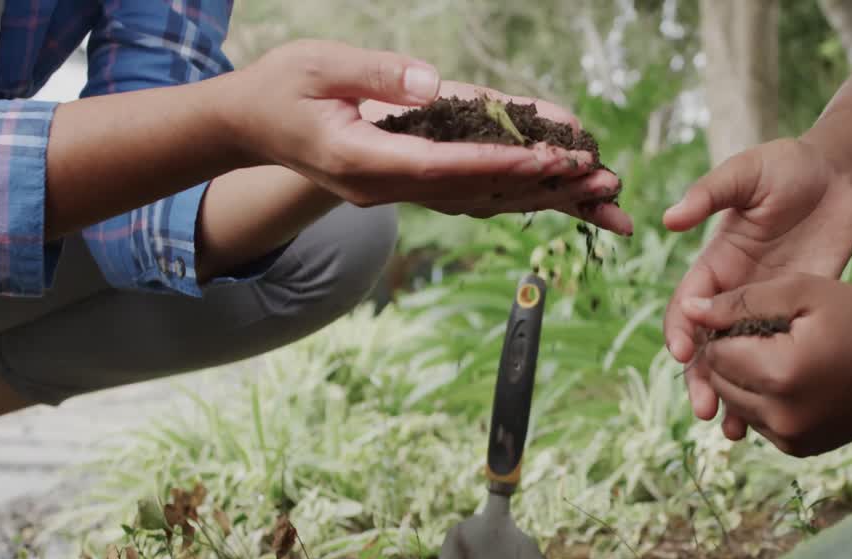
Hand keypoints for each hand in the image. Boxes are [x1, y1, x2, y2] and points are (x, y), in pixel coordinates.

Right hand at [221, 40, 631, 234]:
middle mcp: (385, 187)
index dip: (500, 163)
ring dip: (542, 198)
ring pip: (481, 200)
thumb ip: (375, 74)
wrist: (248, 126)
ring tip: (600, 194)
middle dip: (543, 187)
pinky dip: (515, 191)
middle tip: (604, 182)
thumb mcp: (316, 65)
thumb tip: (431, 82)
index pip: (443, 167)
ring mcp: (396, 193)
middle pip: (477, 193)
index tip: (550, 159)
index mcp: (363, 161)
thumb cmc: (278, 88)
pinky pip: (470, 194)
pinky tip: (556, 191)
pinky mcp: (406, 186)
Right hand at [662, 138, 851, 435]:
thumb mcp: (749, 171)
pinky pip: (779, 359)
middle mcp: (735, 293)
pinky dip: (770, 390)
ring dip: (732, 397)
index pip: (689, 304)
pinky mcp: (800, 319)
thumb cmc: (789, 167)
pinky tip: (768, 421)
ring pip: (741, 363)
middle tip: (706, 408)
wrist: (842, 179)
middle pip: (708, 347)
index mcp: (716, 262)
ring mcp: (768, 310)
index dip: (682, 329)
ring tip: (732, 431)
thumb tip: (670, 219)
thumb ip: (712, 193)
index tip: (684, 352)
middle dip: (702, 378)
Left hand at [680, 274, 851, 456]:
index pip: (716, 354)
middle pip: (721, 383)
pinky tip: (795, 378)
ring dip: (746, 380)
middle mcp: (781, 416)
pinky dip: (765, 401)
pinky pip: (759, 422)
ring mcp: (790, 439)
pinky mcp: (798, 449)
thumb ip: (741, 300)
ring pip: (736, 405)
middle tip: (770, 335)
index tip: (757, 316)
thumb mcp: (801, 292)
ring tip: (783, 354)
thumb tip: (690, 310)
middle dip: (734, 357)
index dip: (728, 330)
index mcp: (780, 373)